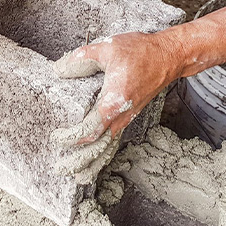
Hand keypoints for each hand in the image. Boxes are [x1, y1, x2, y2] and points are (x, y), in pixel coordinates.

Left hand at [51, 31, 182, 182]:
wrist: (169, 57)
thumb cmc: (141, 52)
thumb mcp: (107, 49)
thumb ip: (81, 59)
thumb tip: (59, 70)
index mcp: (114, 103)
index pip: (90, 130)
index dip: (72, 137)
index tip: (56, 137)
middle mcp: (121, 116)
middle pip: (99, 148)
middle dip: (79, 161)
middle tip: (60, 169)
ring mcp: (126, 119)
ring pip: (108, 149)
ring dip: (92, 164)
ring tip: (77, 177)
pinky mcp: (128, 117)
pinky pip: (114, 142)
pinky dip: (103, 156)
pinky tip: (94, 162)